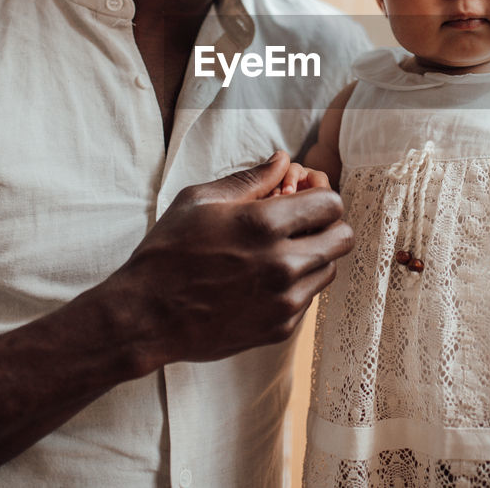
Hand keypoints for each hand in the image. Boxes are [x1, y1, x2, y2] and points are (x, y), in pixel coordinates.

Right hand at [102, 151, 353, 367]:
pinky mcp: (280, 328)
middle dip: (327, 225)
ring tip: (280, 252)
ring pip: (330, 269)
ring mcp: (284, 300)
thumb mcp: (200, 200)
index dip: (320, 195)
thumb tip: (283, 161)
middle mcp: (282, 264)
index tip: (304, 198)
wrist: (146, 317)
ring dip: (313, 256)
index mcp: (264, 225)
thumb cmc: (167, 253)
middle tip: (302, 224)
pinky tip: (264, 280)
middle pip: (342, 238)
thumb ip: (250, 179)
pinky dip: (296, 286)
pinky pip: (309, 298)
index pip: (331, 203)